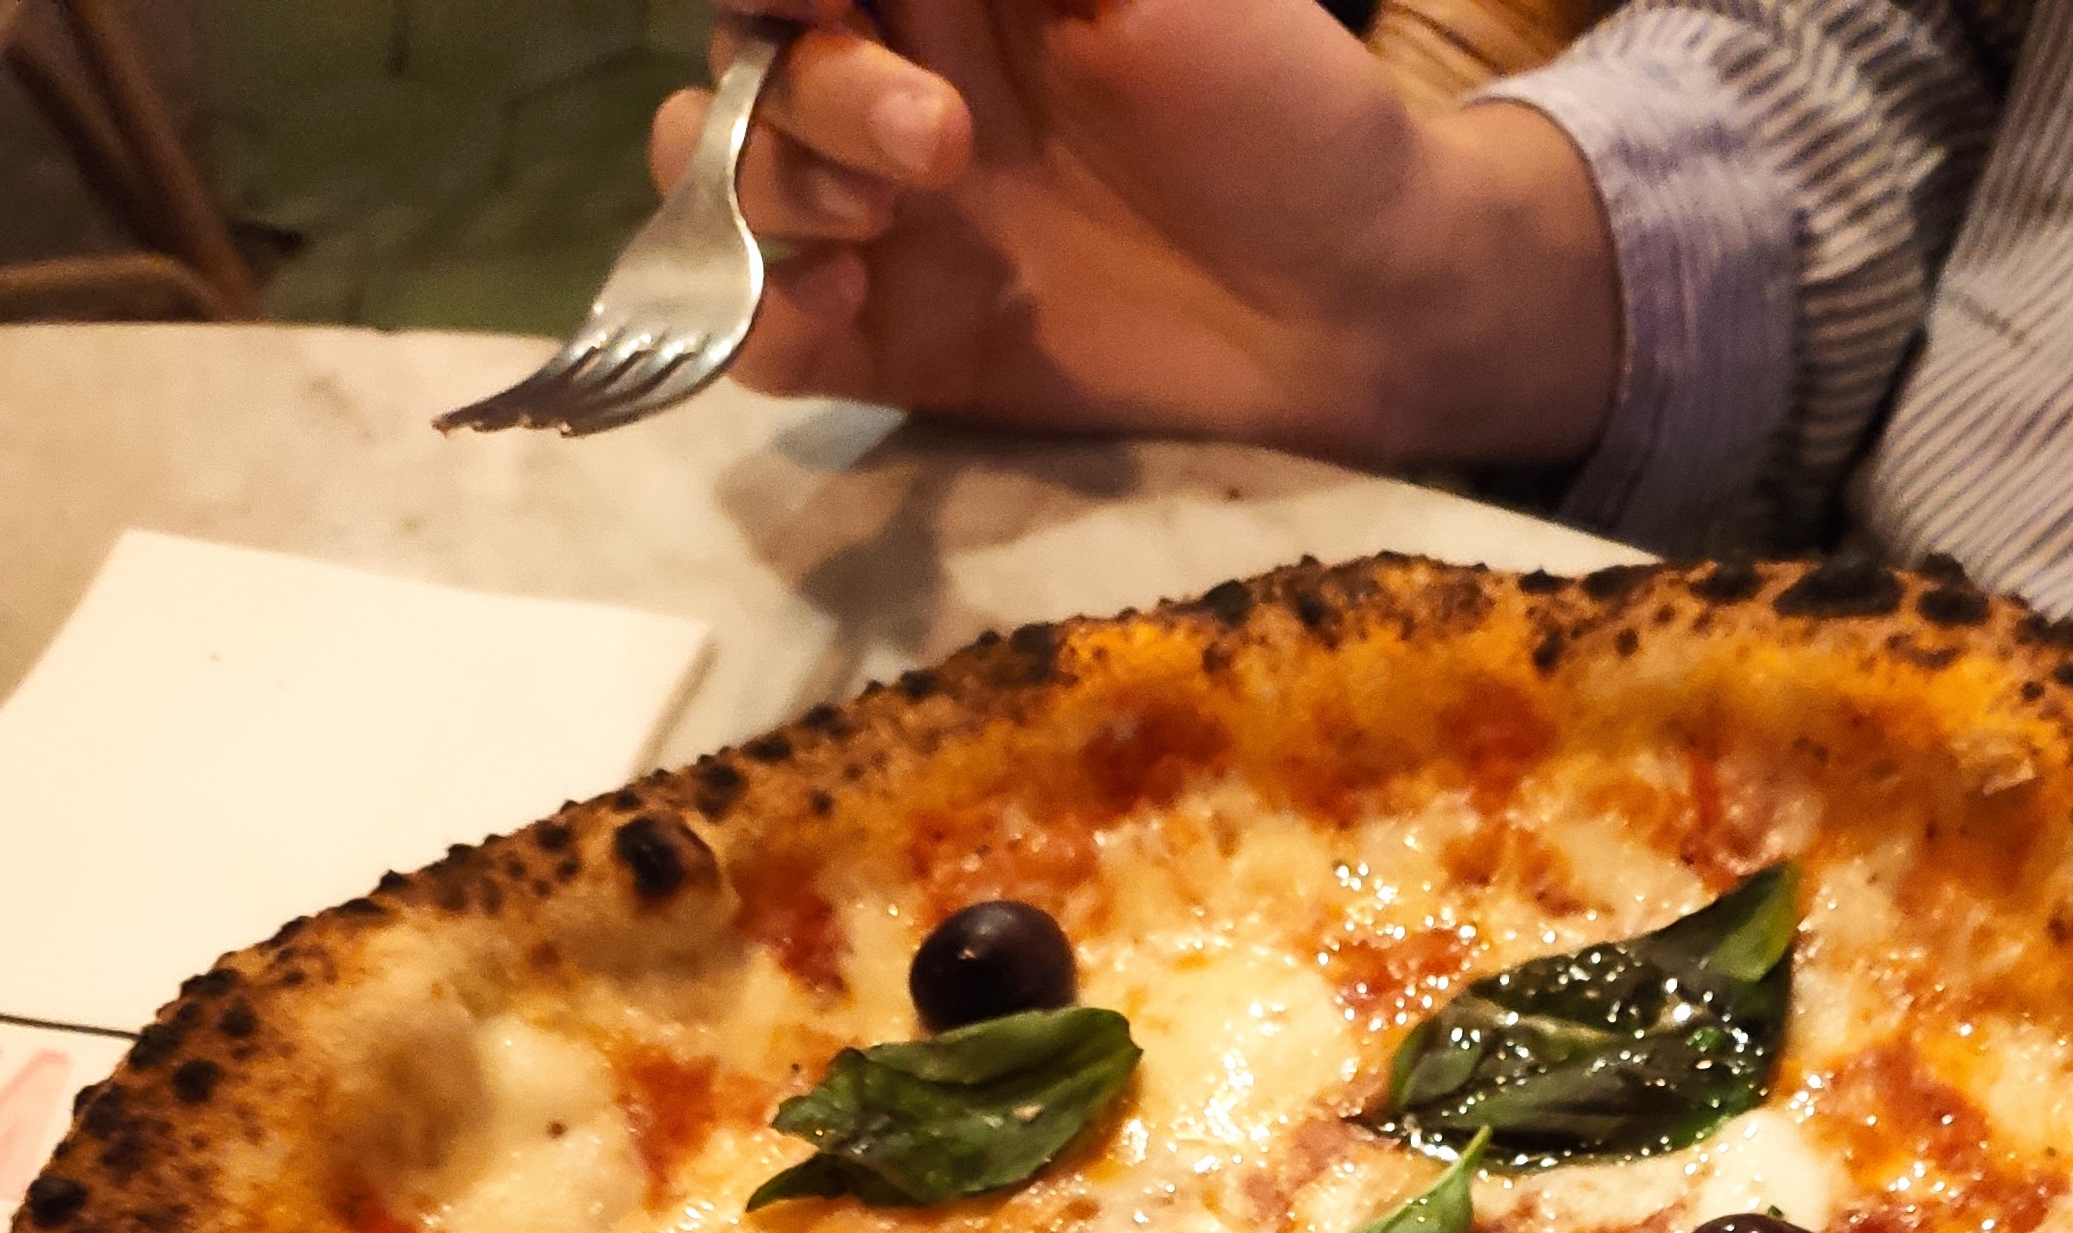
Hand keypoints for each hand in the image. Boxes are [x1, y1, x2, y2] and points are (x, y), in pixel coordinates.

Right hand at [649, 0, 1618, 473]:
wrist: (1351, 299)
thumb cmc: (1279, 99)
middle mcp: (884, 75)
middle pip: (744, 51)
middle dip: (809, 85)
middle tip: (943, 144)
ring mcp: (879, 215)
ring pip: (722, 168)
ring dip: (776, 181)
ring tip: (895, 216)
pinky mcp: (890, 341)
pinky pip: (759, 326)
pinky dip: (757, 315)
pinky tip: (836, 311)